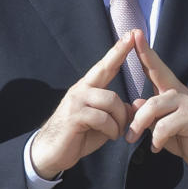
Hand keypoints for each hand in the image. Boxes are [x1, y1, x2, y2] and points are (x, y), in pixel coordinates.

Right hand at [30, 34, 134, 179]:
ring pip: (111, 103)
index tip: (131, 34)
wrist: (50, 154)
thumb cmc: (79, 136)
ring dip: (119, 122)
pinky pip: (103, 118)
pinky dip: (112, 130)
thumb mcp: (104, 123)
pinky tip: (110, 136)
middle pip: (113, 92)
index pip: (106, 66)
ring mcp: (76, 101)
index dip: (119, 50)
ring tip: (116, 134)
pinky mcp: (74, 115)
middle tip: (130, 125)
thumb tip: (137, 106)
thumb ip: (119, 113)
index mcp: (88, 88)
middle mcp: (81, 90)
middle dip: (124, 111)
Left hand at [125, 30, 187, 178]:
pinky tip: (157, 147)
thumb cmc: (181, 135)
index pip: (154, 67)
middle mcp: (179, 92)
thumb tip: (134, 104)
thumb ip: (147, 113)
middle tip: (128, 136)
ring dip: (141, 127)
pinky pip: (164, 126)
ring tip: (137, 141)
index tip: (135, 34)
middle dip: (136, 118)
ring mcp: (186, 103)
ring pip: (153, 108)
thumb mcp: (159, 124)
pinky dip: (157, 140)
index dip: (144, 51)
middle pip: (149, 98)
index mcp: (169, 90)